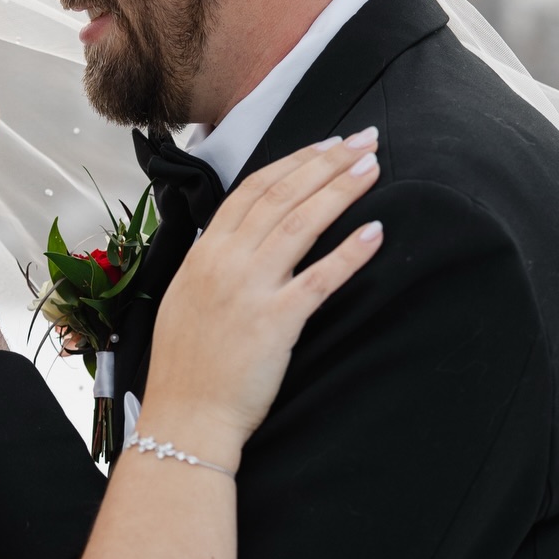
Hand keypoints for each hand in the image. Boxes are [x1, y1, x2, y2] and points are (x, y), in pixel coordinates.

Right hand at [139, 133, 383, 472]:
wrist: (184, 419)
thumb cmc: (186, 369)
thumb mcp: (186, 300)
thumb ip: (212, 265)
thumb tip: (238, 241)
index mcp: (204, 254)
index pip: (253, 190)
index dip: (294, 162)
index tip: (326, 145)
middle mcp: (225, 262)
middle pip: (283, 195)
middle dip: (327, 162)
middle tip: (363, 140)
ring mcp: (250, 289)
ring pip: (301, 223)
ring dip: (340, 190)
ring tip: (372, 168)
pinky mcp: (276, 322)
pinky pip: (320, 278)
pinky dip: (349, 252)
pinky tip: (375, 231)